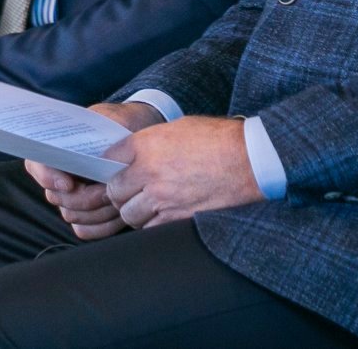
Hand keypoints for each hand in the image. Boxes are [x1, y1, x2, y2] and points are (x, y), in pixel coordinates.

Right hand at [23, 102, 159, 240]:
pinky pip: (85, 230)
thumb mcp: (108, 119)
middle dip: (85, 197)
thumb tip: (97, 151)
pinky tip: (119, 214)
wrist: (132, 136)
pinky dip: (103, 226)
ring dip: (98, 211)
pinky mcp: (86, 215)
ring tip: (119, 199)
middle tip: (109, 190)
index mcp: (54, 148)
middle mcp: (56, 175)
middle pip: (57, 197)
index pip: (37, 165)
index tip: (69, 183)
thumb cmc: (116, 126)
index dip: (48, 177)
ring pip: (72, 215)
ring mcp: (70, 197)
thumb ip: (98, 130)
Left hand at [103, 114, 261, 230]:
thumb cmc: (216, 138)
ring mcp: (163, 197)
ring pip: (129, 214)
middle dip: (117, 192)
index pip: (108, 160)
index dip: (108, 166)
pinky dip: (150, 224)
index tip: (112, 169)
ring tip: (143, 204)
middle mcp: (149, 172)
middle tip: (126, 191)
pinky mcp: (178, 217)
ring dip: (132, 211)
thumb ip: (149, 143)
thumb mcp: (175, 128)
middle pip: (114, 191)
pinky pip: (150, 228)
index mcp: (145, 145)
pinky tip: (158, 215)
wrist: (249, 158)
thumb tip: (131, 155)